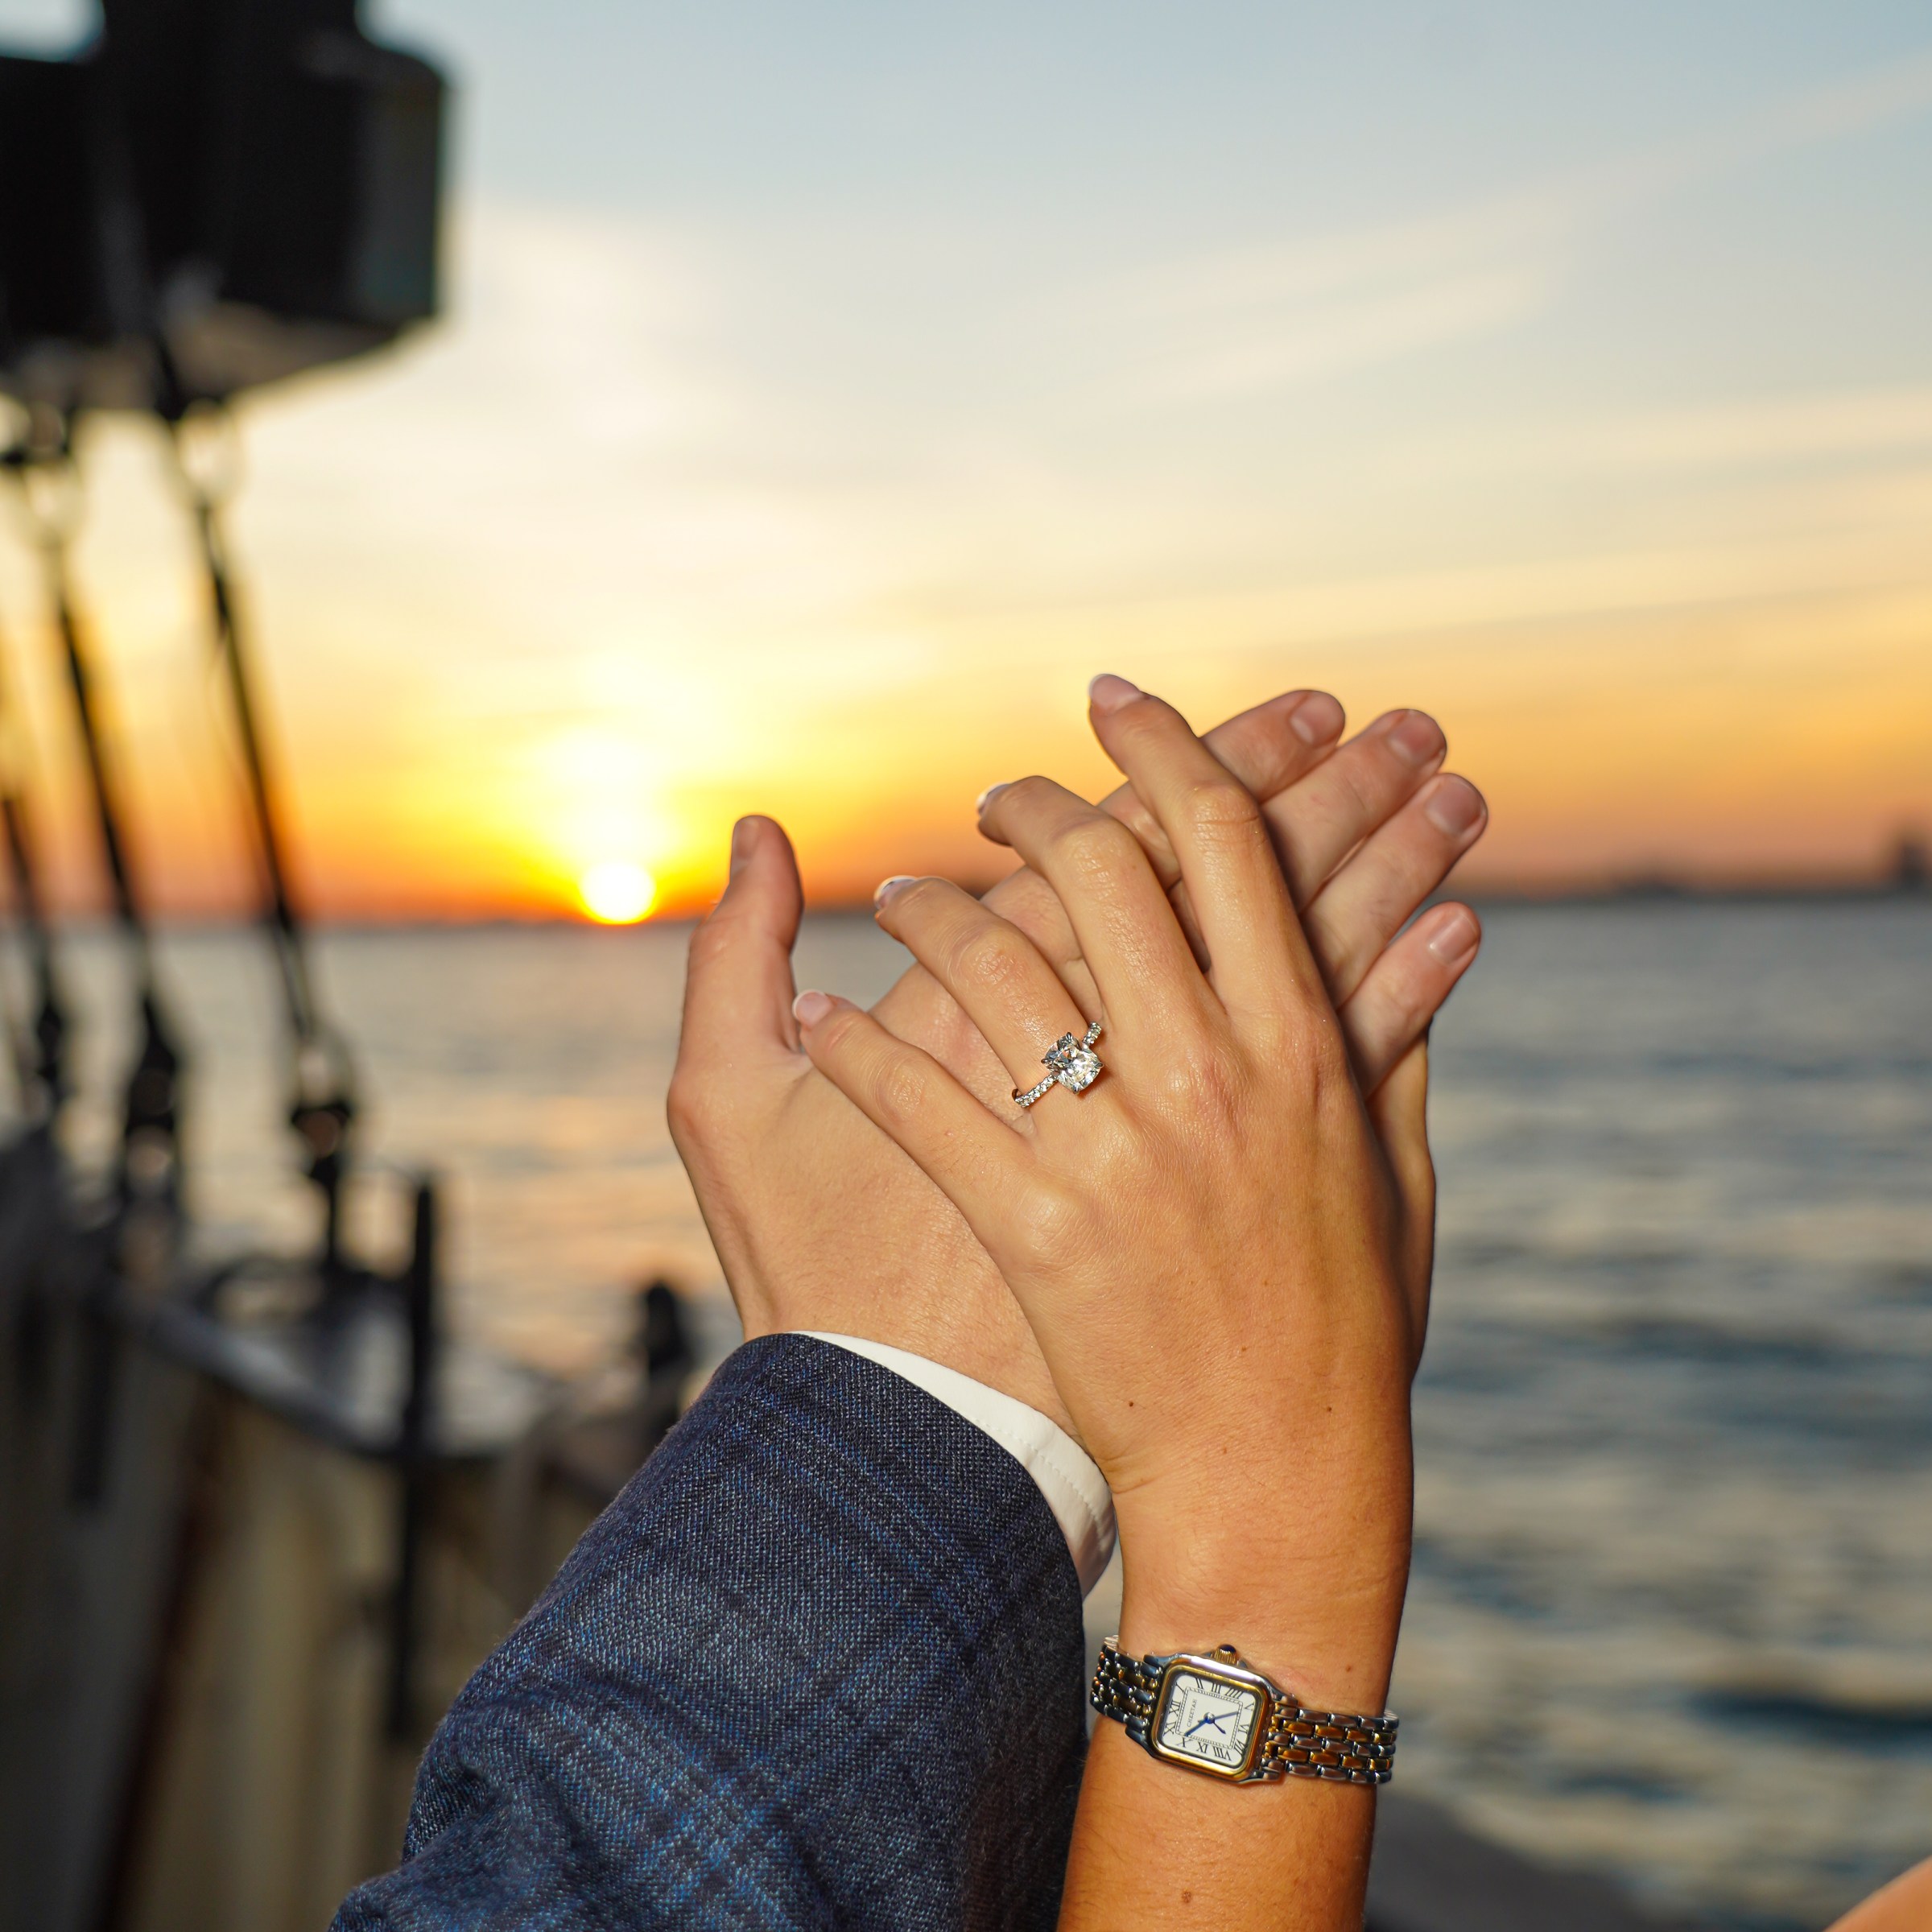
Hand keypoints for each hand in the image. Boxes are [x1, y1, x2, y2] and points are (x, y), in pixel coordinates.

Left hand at [792, 681, 1427, 1927]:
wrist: (1282, 1479)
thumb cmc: (1351, 1326)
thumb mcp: (1398, 1168)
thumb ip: (1400, 1035)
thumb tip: (1437, 920)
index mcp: (1301, 1044)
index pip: (1226, 843)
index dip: (1169, 746)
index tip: (1112, 702)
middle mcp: (1209, 1076)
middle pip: (1102, 874)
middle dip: (1035, 806)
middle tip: (993, 793)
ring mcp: (1118, 1151)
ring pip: (994, 971)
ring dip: (929, 912)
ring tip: (895, 893)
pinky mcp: (1037, 1230)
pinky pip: (921, 1104)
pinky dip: (859, 1045)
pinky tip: (818, 1007)